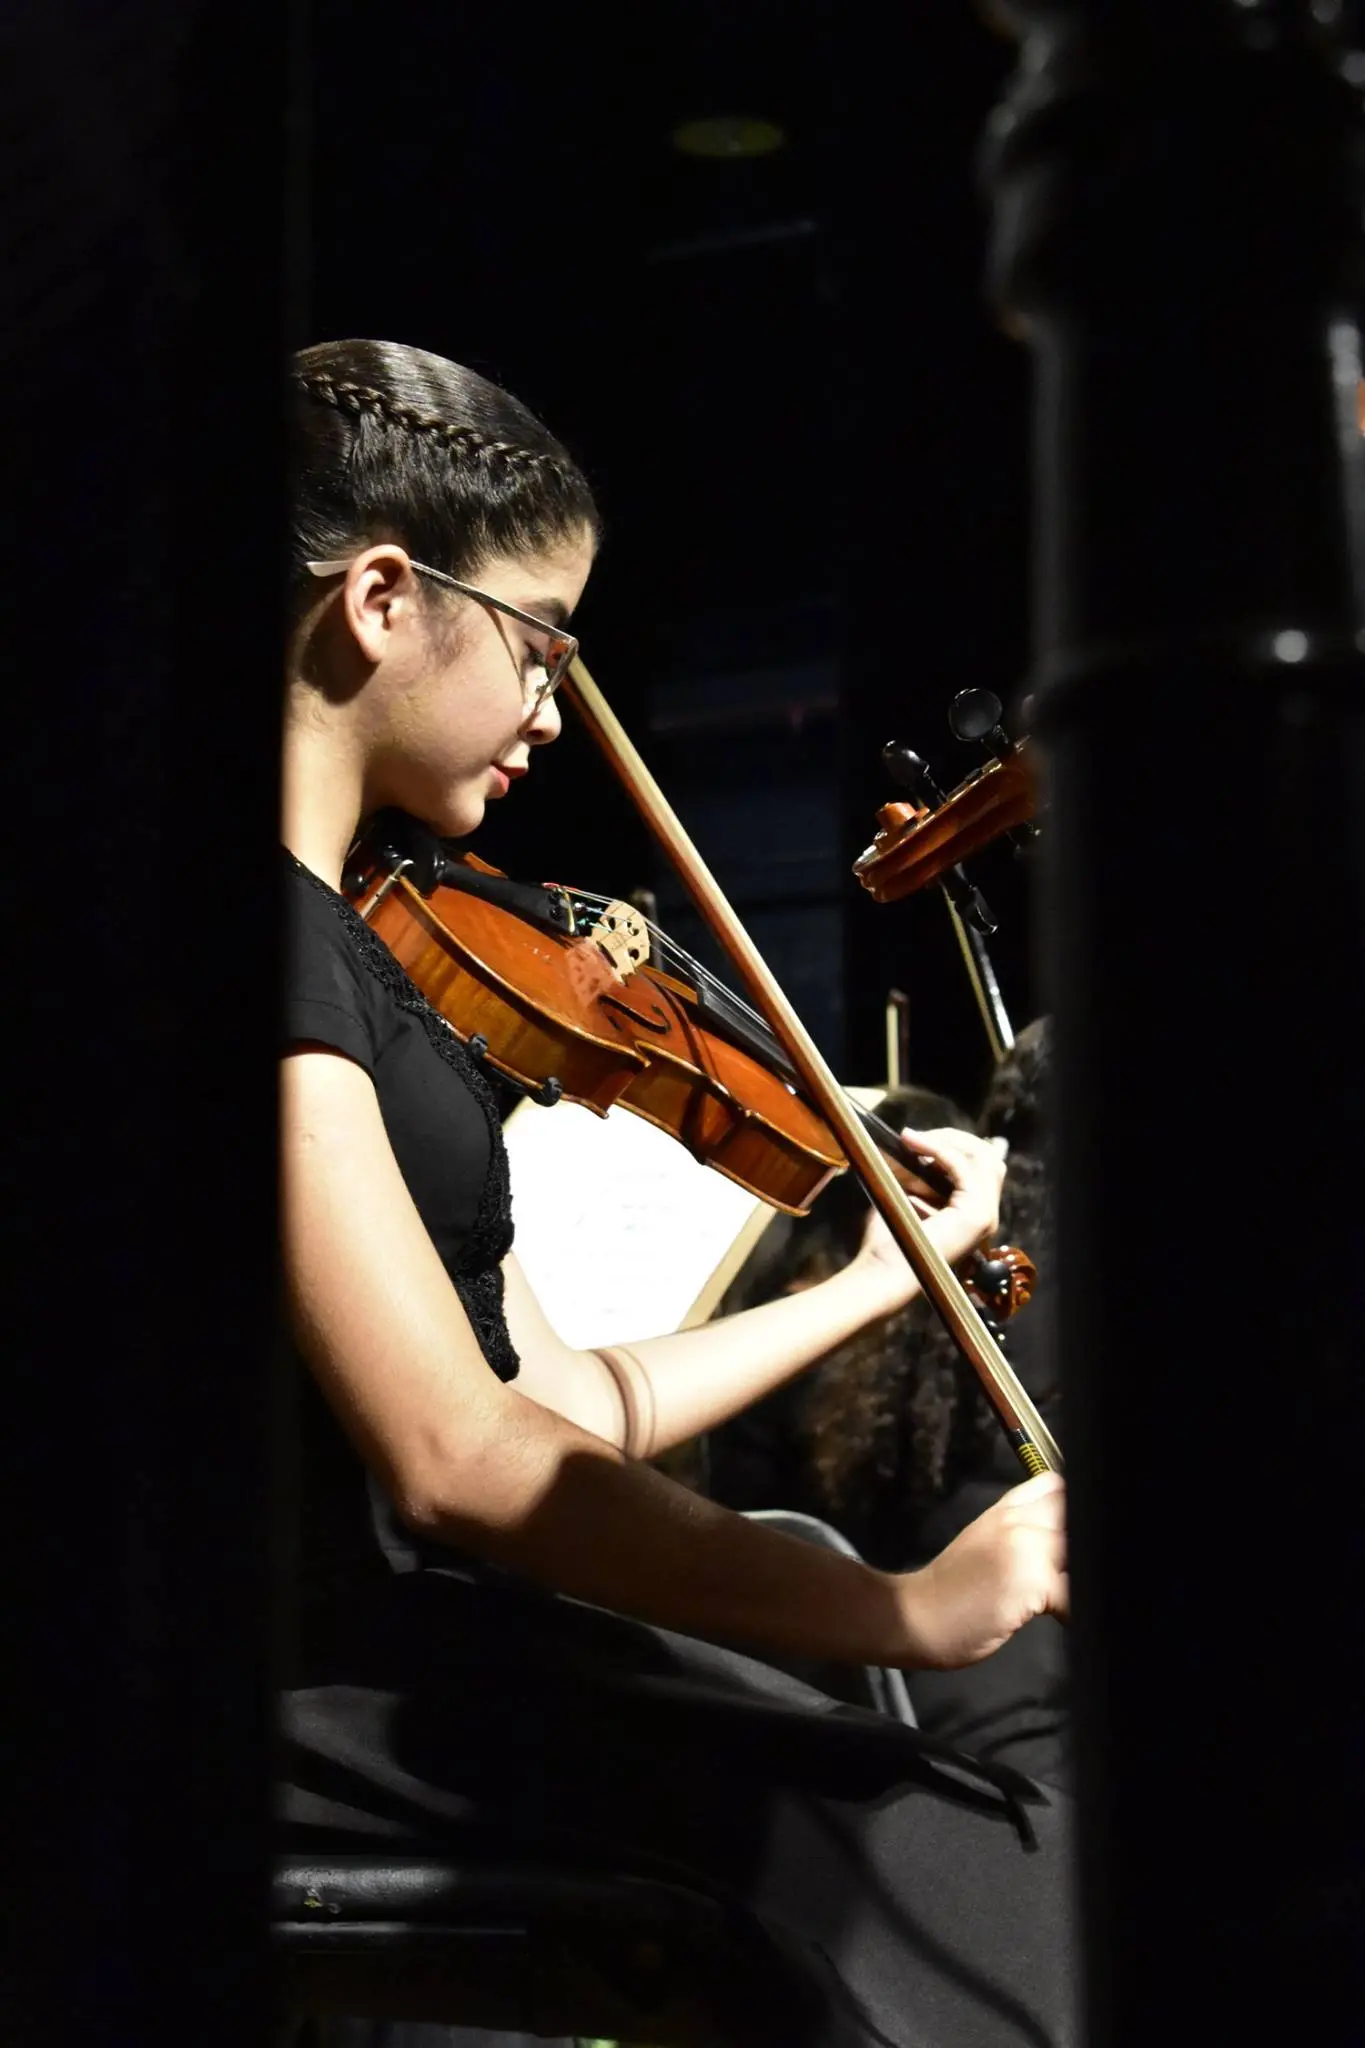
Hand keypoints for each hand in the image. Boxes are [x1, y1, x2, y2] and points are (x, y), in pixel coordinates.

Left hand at [854, 1126, 1006, 1303]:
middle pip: (988, 1158)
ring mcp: (985, 1216)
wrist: (884, 1272)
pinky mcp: (977, 1215)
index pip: (980, 1167)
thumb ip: (917, 1174)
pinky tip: (915, 1144)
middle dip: (953, 1140)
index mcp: (973, 1215)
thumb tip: (912, 1141)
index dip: (951, 1148)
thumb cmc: (889, 1242)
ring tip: (912, 1139)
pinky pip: (965, 1167)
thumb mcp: (905, 1197)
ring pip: (983, 1158)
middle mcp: (986, 1216)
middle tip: (916, 1136)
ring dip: (945, 1141)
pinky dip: (940, 1150)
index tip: (916, 1139)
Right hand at [892, 1473, 1067, 1668]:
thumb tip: (1062, 1538)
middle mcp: (1016, 1520)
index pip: (1055, 1485)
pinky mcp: (1031, 1580)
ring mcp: (1024, 1547)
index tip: (1082, 1526)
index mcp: (1005, 1510)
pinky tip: (1062, 1618)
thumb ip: (1019, 1530)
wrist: (915, 1616)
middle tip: (1077, 1570)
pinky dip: (1074, 1609)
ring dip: (1082, 1573)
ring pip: (1081, 1549)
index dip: (1075, 1503)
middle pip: (1075, 1514)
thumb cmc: (950, 1589)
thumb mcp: (982, 1542)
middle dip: (1087, 1540)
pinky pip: (1073, 1593)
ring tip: (1066, 1594)